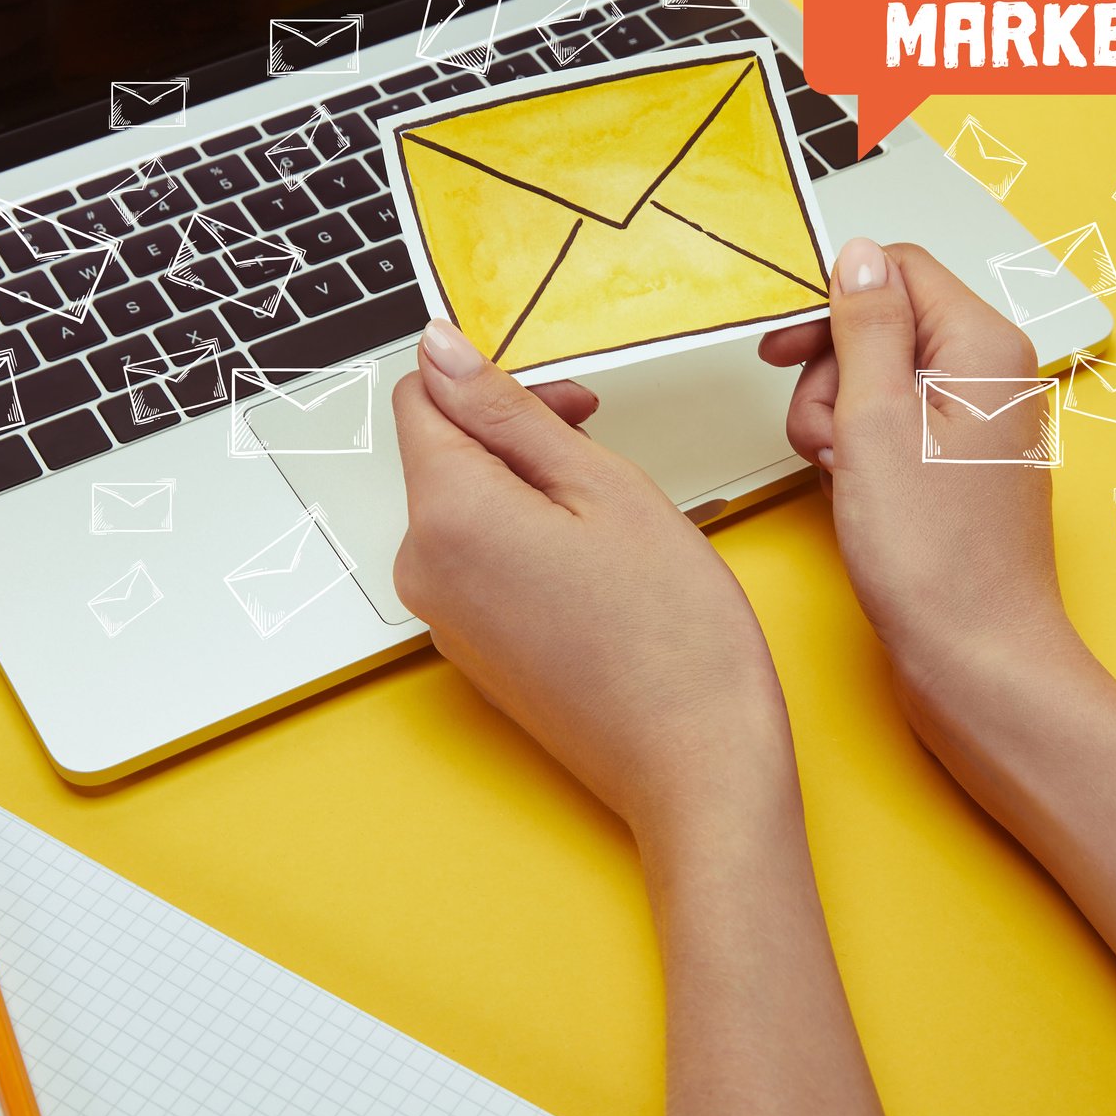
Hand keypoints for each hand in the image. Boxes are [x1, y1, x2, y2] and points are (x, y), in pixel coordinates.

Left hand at [394, 321, 797, 845]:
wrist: (694, 765)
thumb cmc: (672, 636)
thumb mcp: (603, 486)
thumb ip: (511, 412)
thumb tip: (441, 350)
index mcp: (446, 516)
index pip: (421, 397)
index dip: (491, 379)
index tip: (563, 397)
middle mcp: (421, 568)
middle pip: (443, 453)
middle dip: (516, 433)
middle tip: (603, 446)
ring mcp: (442, 616)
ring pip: (467, 506)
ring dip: (529, 486)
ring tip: (611, 516)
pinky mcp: (470, 648)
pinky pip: (481, 560)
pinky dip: (529, 540)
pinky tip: (597, 565)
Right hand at [759, 239, 1084, 712]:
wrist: (975, 660)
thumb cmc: (936, 559)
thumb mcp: (876, 421)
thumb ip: (865, 327)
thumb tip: (857, 254)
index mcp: (984, 346)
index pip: (896, 271)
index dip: (830, 304)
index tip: (783, 349)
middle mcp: (989, 376)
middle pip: (880, 327)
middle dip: (831, 377)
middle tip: (831, 438)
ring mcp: (973, 424)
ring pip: (875, 381)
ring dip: (837, 421)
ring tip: (843, 475)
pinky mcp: (955, 466)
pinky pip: (888, 429)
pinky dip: (857, 454)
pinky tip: (856, 494)